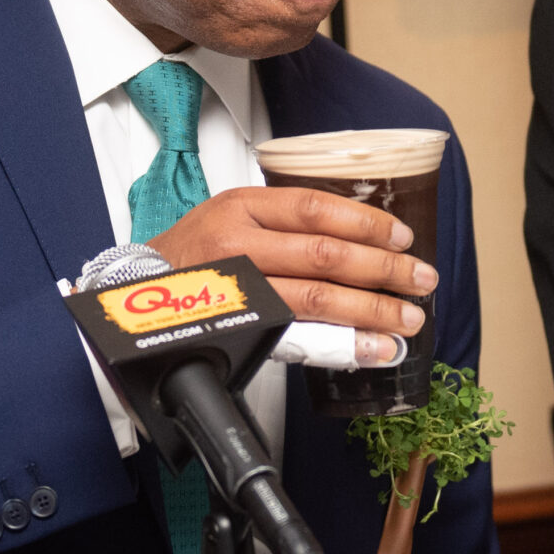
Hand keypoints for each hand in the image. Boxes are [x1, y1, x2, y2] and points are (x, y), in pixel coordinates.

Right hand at [152, 186, 434, 339]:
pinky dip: (345, 343)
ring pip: (317, 296)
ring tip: (407, 317)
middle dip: (383, 268)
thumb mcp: (231, 217)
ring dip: (372, 308)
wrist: (132, 294)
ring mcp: (238, 288)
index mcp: (242, 206)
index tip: (402, 237)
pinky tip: (373, 347)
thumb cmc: (192, 255)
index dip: (366, 222)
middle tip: (421, 279)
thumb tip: (357, 241)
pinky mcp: (238, 326)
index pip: (316, 207)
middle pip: (325, 253)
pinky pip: (300, 335)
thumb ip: (283, 223)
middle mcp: (239, 243)